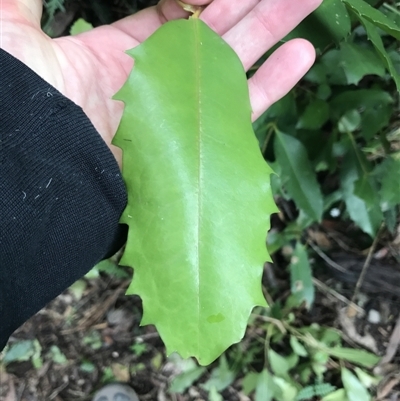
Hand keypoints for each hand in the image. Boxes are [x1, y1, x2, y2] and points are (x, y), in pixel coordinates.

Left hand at [1, 0, 321, 165]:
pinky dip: (271, 85)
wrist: (35, 170)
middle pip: (212, 33)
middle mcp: (152, 84)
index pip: (170, 14)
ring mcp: (176, 114)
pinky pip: (240, 112)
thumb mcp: (10, 26)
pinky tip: (302, 53)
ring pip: (235, 65)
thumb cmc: (17, 99)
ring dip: (272, 30)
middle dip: (249, 3)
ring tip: (308, 1)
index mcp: (114, 56)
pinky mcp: (195, 143)